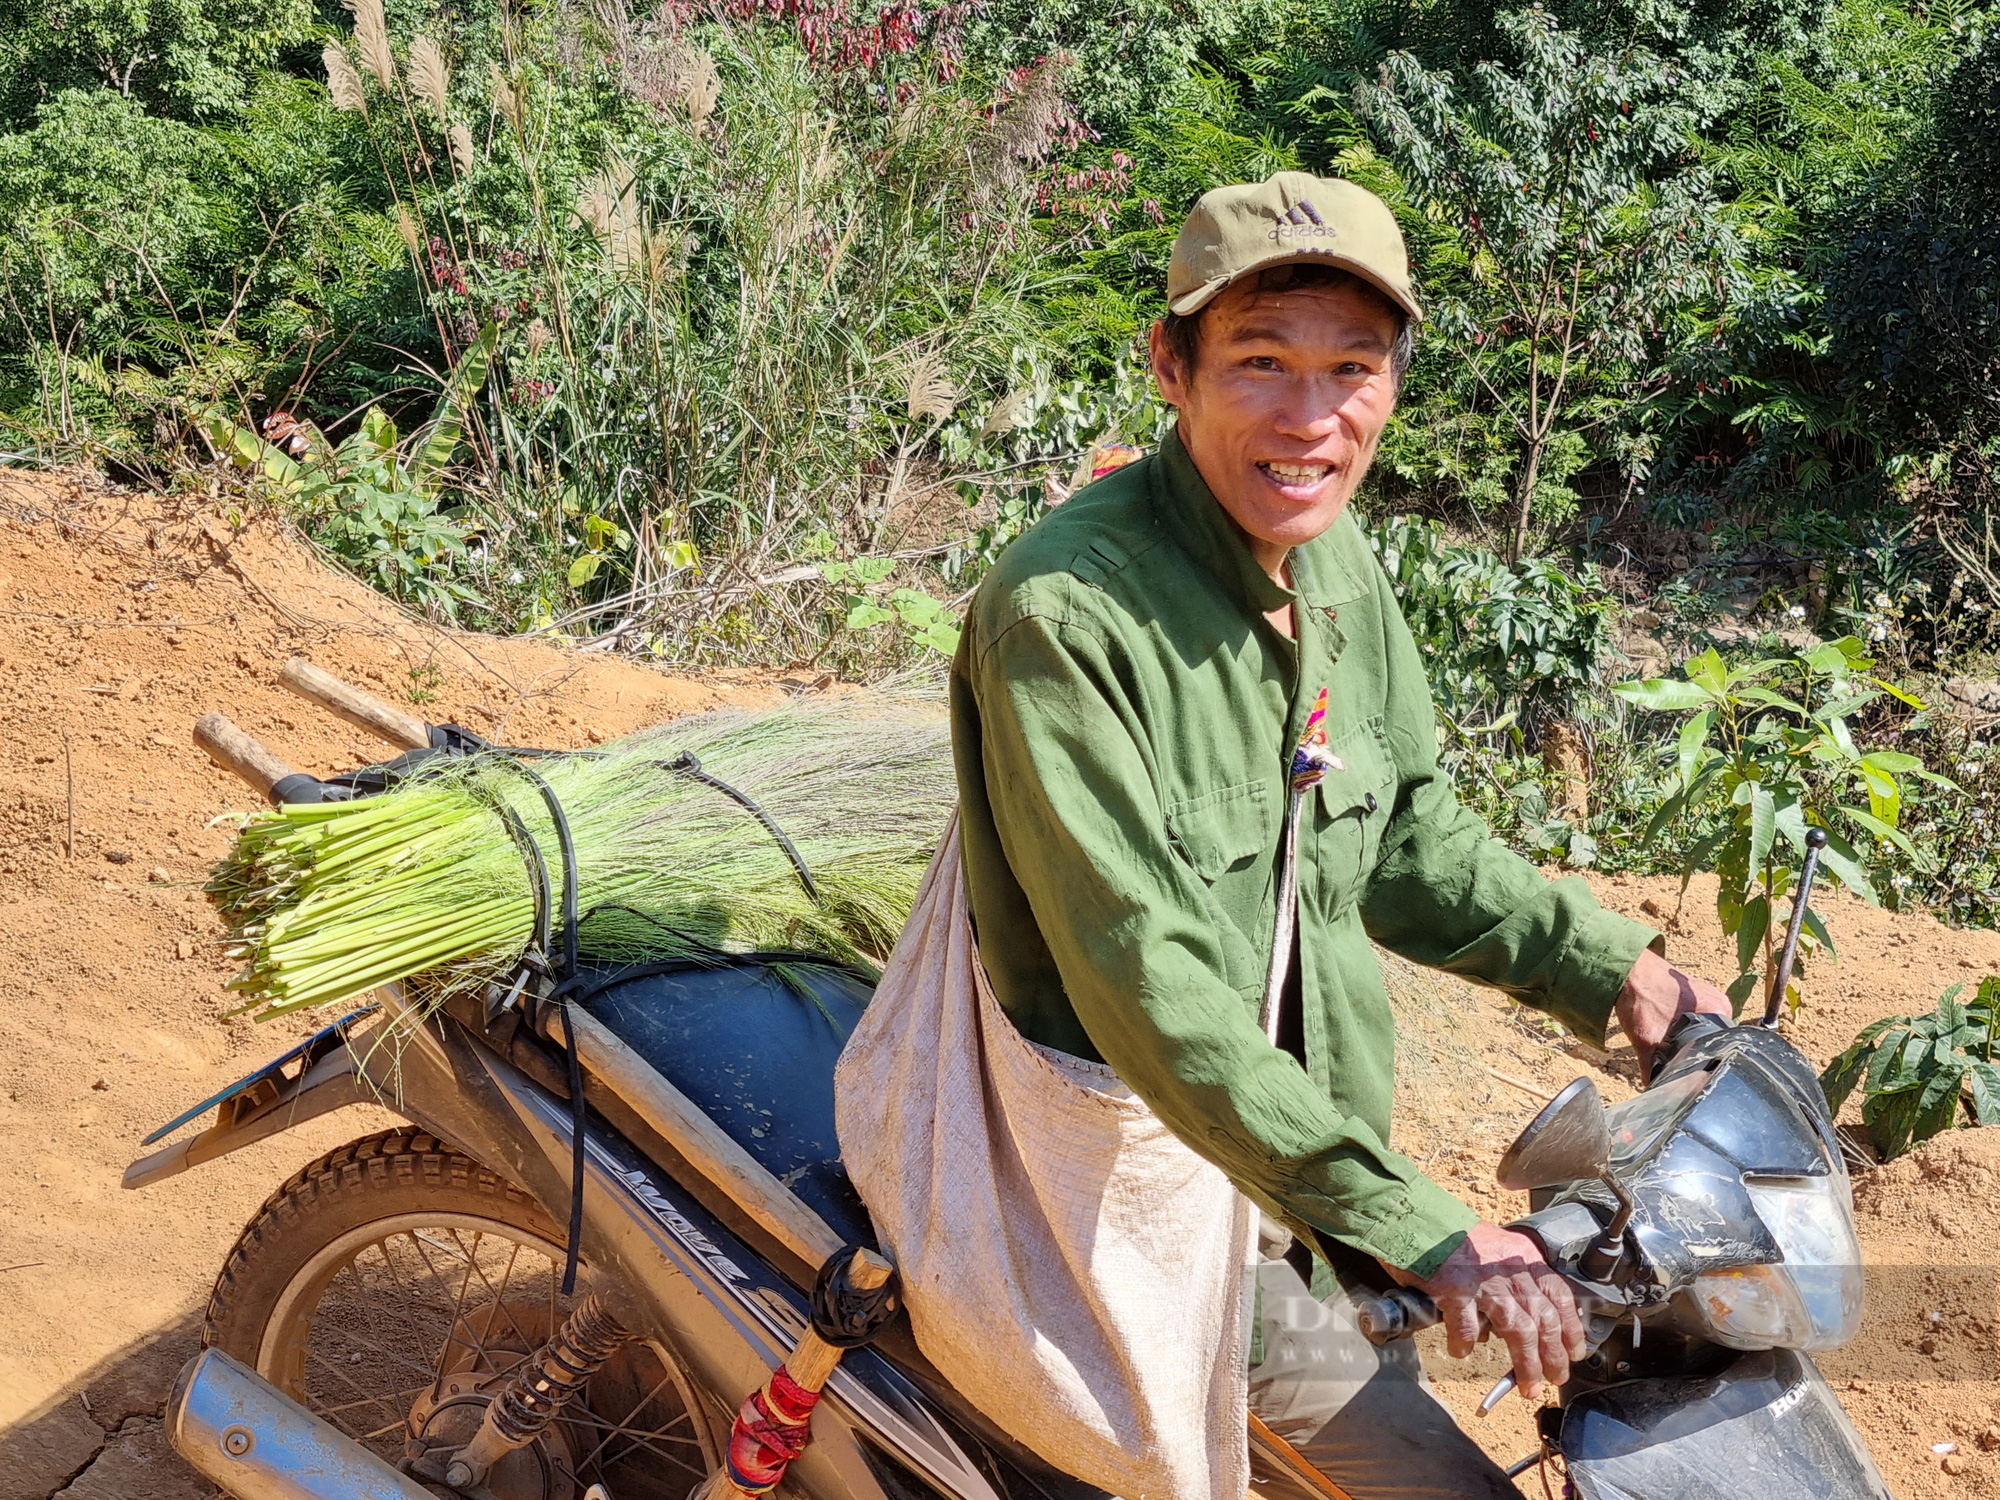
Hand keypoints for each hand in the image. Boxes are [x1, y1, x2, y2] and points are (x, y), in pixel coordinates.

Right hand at [1389, 1223, 1583, 1399]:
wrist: (1415, 1219)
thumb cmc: (1452, 1235)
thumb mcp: (1497, 1246)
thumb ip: (1513, 1276)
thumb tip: (1522, 1317)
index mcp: (1523, 1255)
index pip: (1559, 1295)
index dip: (1571, 1328)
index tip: (1574, 1351)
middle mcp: (1508, 1268)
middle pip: (1543, 1318)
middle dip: (1553, 1354)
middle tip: (1554, 1377)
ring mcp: (1482, 1280)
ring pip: (1518, 1330)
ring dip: (1526, 1362)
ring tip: (1528, 1384)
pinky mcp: (1454, 1290)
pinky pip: (1468, 1329)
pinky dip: (1467, 1345)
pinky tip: (1462, 1351)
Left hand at [1615, 947, 1732, 1082]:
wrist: (1623, 967)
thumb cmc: (1638, 993)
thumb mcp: (1647, 1038)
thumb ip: (1652, 1067)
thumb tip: (1654, 1089)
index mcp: (1721, 1011)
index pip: (1721, 1048)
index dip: (1702, 1063)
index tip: (1688, 1072)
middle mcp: (1719, 1004)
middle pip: (1709, 1042)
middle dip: (1691, 1053)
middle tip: (1673, 1059)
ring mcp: (1706, 997)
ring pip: (1698, 1031)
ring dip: (1683, 1040)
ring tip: (1666, 1042)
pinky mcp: (1692, 996)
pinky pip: (1690, 1020)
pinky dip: (1677, 1028)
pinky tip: (1664, 1030)